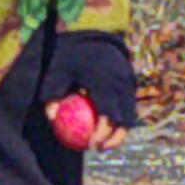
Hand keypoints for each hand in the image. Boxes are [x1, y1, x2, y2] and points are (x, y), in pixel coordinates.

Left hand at [41, 28, 136, 151]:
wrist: (88, 35)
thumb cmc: (66, 58)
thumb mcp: (53, 74)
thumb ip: (51, 96)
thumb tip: (52, 120)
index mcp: (104, 78)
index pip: (108, 113)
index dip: (102, 133)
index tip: (91, 146)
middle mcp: (121, 79)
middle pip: (124, 117)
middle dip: (115, 137)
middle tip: (100, 148)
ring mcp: (129, 79)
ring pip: (130, 111)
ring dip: (120, 129)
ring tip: (105, 142)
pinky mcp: (132, 79)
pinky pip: (129, 103)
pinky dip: (121, 117)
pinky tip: (108, 129)